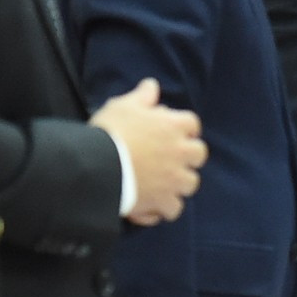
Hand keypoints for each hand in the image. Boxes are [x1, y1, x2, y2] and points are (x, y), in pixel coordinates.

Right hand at [90, 78, 207, 225]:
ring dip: (179, 184)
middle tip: (171, 158)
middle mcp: (180, 153)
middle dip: (188, 156)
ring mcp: (174, 180)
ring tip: (163, 184)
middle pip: (199, 154)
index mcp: (174, 126)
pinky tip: (151, 206)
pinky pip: (172, 209)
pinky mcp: (162, 201)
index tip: (173, 131)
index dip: (184, 128)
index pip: (192, 123)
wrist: (97, 166)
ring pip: (190, 184)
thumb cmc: (111, 131)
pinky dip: (163, 209)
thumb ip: (142, 96)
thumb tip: (151, 86)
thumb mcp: (123, 105)